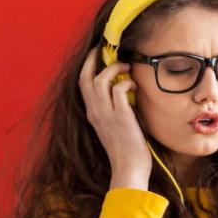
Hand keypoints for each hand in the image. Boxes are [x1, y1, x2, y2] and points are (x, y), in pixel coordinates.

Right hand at [80, 46, 151, 180]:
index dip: (88, 66)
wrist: (128, 169)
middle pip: (85, 78)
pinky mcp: (120, 116)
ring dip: (114, 68)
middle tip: (106, 49)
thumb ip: (113, 109)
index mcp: (93, 114)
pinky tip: (134, 86)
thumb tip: (123, 91)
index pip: (83, 84)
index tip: (97, 55)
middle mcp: (95, 112)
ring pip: (100, 79)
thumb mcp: (114, 126)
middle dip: (94, 59)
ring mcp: (106, 114)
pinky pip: (118, 89)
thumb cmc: (126, 150)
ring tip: (126, 68)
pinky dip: (126, 82)